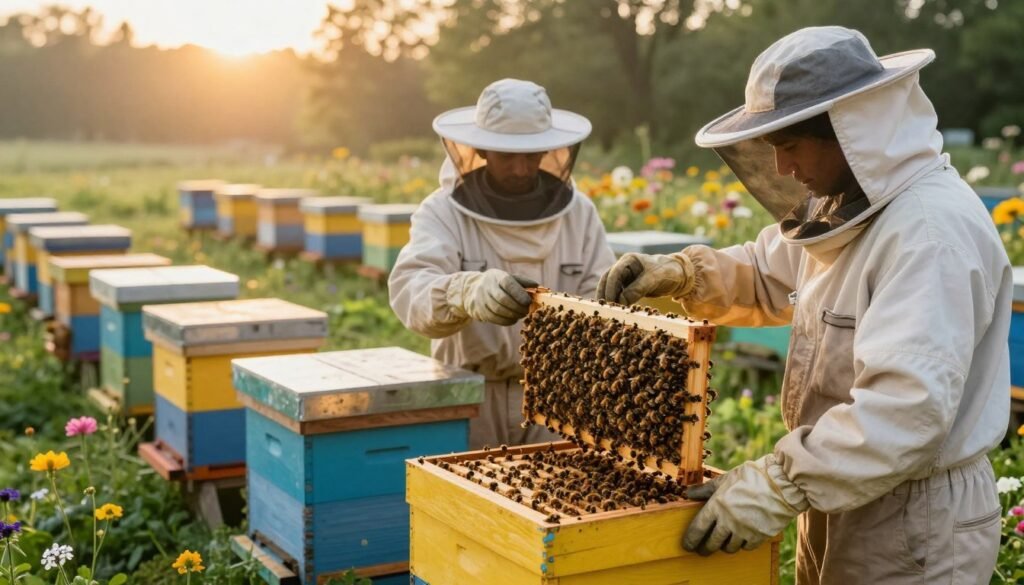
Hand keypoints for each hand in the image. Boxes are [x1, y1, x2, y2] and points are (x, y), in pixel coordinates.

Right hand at [458, 269, 538, 325]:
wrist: (473, 290)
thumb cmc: (498, 284)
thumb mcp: (509, 278)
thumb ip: (524, 282)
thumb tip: (538, 287)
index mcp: (497, 276)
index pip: (507, 283)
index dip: (519, 293)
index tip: (528, 302)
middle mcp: (487, 286)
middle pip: (503, 299)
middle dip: (518, 307)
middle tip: (528, 310)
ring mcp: (481, 299)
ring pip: (498, 310)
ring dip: (513, 314)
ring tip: (522, 314)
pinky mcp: (480, 311)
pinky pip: (495, 319)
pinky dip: (507, 321)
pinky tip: (514, 318)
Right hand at [596, 253, 693, 305]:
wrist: (679, 276)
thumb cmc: (668, 272)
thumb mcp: (654, 278)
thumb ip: (638, 288)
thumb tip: (621, 300)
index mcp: (629, 260)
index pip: (614, 273)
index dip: (610, 287)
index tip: (609, 301)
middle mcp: (624, 268)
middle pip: (608, 280)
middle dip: (604, 294)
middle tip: (603, 308)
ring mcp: (626, 278)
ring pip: (611, 288)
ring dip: (608, 299)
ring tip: (607, 311)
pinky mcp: (630, 287)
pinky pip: (619, 294)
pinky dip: (616, 302)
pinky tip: (615, 311)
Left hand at [683, 455, 806, 554]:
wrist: (782, 483)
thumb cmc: (752, 477)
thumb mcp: (725, 479)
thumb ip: (706, 489)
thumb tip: (688, 493)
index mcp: (717, 506)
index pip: (698, 528)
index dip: (691, 539)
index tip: (687, 545)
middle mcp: (728, 521)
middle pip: (711, 542)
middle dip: (705, 548)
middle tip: (703, 550)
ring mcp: (744, 530)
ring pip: (728, 548)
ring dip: (724, 546)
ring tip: (722, 543)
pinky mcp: (759, 536)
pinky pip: (745, 547)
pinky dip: (741, 544)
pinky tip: (740, 539)